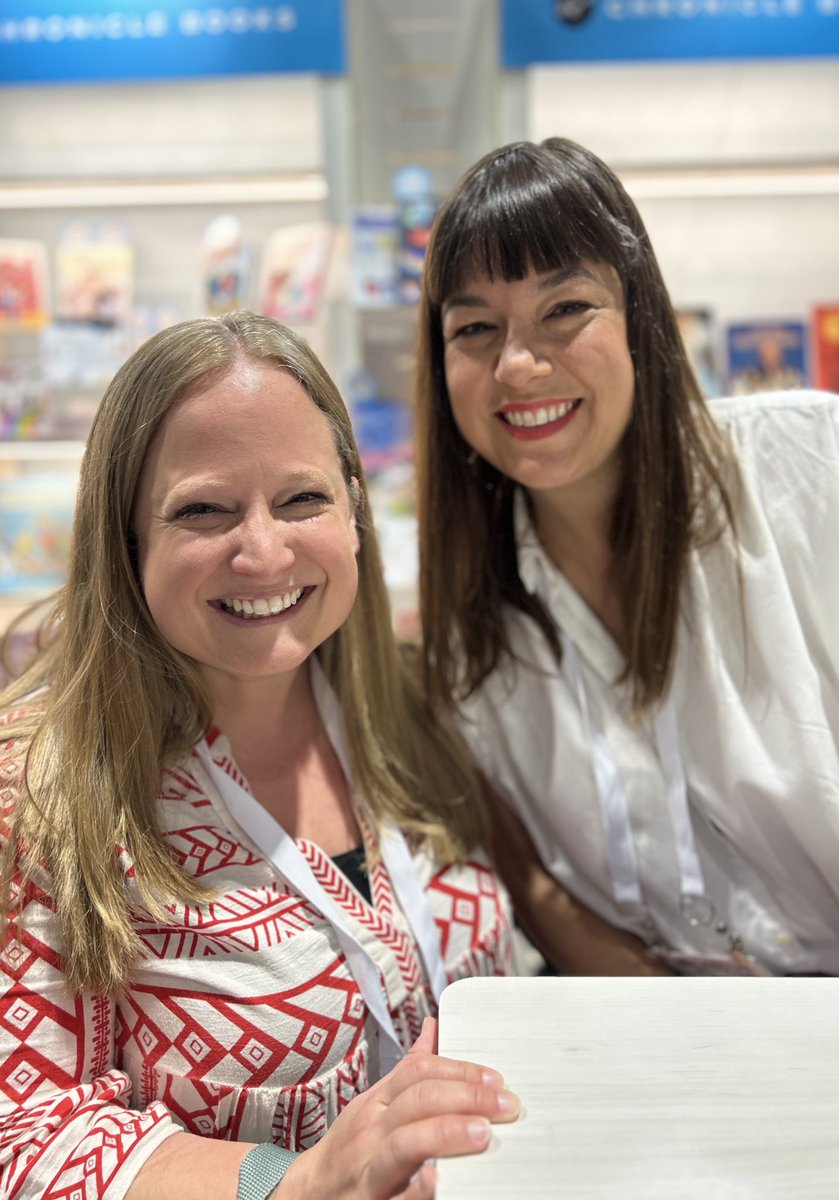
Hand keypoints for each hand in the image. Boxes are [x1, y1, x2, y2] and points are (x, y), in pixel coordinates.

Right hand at [280, 1016, 518, 1199]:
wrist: (309, 1193)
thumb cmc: (349, 1147)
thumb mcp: (374, 1103)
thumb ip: (408, 1070)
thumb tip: (434, 1029)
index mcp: (379, 1102)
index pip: (420, 1072)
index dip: (460, 1071)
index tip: (496, 1079)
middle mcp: (374, 1129)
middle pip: (419, 1100)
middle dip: (466, 1097)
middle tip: (505, 1104)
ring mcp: (370, 1165)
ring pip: (406, 1141)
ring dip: (447, 1133)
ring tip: (483, 1133)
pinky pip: (396, 1194)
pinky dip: (417, 1189)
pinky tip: (438, 1182)